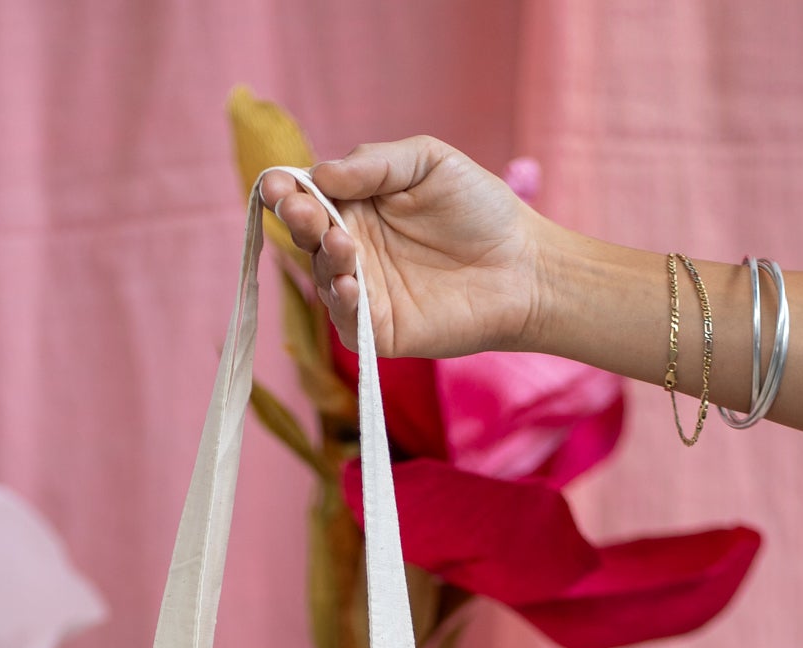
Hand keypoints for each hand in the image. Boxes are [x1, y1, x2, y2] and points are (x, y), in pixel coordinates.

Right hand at [261, 138, 545, 359]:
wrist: (524, 266)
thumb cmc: (480, 209)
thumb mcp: (427, 161)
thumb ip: (374, 163)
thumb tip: (320, 173)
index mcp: (357, 204)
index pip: (309, 196)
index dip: (288, 191)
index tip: (279, 184)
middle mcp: (353, 247)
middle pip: (307, 236)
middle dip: (298, 221)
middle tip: (302, 210)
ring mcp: (364, 291)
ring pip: (323, 277)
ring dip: (324, 259)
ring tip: (342, 242)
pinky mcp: (379, 330)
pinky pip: (346, 320)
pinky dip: (342, 303)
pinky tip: (350, 283)